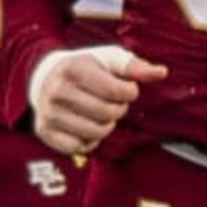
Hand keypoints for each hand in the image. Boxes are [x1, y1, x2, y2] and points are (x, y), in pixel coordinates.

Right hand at [29, 44, 163, 158]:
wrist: (44, 77)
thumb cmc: (84, 68)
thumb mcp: (108, 59)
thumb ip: (134, 66)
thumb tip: (162, 72)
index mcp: (73, 68)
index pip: (116, 91)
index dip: (129, 93)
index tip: (125, 89)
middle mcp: (57, 91)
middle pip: (107, 113)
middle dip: (118, 109)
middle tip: (113, 102)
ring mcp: (49, 113)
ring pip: (96, 132)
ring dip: (106, 125)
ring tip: (101, 113)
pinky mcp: (45, 132)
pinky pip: (80, 147)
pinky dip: (90, 140)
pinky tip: (87, 125)